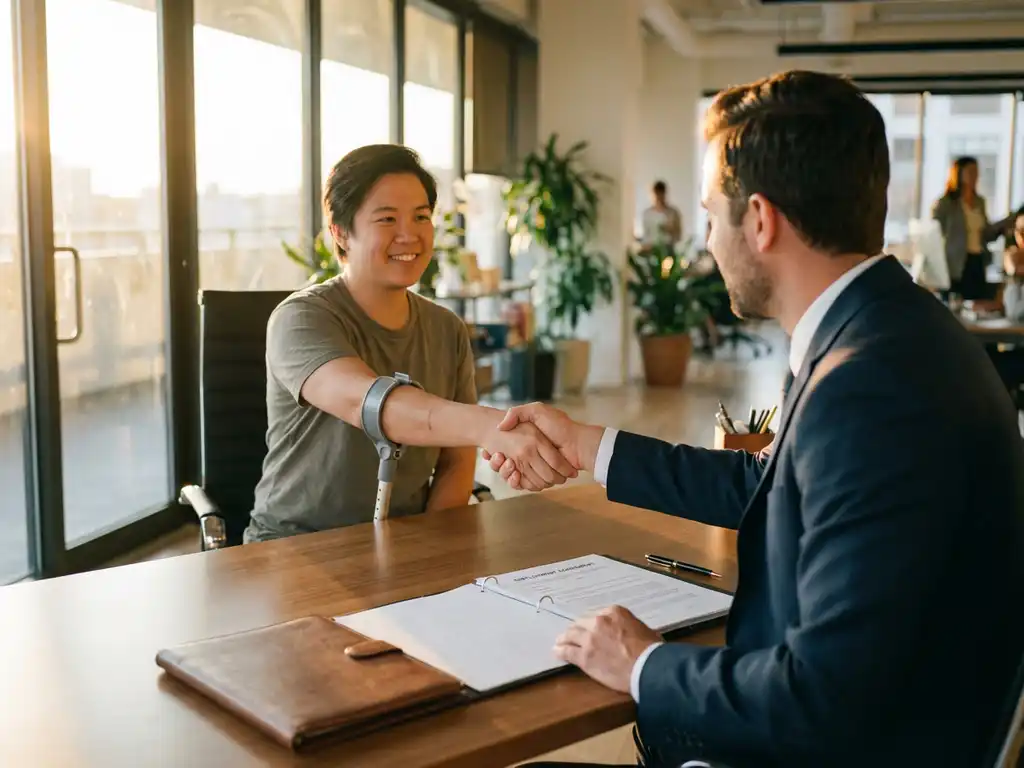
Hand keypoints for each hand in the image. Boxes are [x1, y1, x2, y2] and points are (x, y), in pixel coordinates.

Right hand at [481, 403, 600, 489]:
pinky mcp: (539, 478)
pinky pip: (523, 484)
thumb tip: (500, 426)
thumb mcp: (537, 411)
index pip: (503, 450)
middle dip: (497, 463)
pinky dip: (516, 481)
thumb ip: (518, 413)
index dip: (495, 453)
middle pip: (504, 464)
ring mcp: (533, 467)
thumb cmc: (560, 425)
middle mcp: (528, 455)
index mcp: (526, 441)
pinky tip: (514, 474)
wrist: (579, 443)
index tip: (488, 451)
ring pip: (511, 475)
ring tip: (505, 462)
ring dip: (504, 472)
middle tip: (495, 456)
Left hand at [554, 606, 661, 693]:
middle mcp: (598, 622)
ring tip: (559, 642)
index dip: (590, 623)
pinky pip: (567, 651)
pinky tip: (557, 652)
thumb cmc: (651, 650)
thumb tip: (628, 632)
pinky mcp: (584, 657)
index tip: (588, 628)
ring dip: (564, 638)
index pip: (594, 615)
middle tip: (571, 635)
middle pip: (580, 623)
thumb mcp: (641, 628)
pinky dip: (560, 651)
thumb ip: (628, 626)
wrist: (648, 667)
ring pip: (570, 635)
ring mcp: (589, 639)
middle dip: (576, 630)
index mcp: (613, 612)